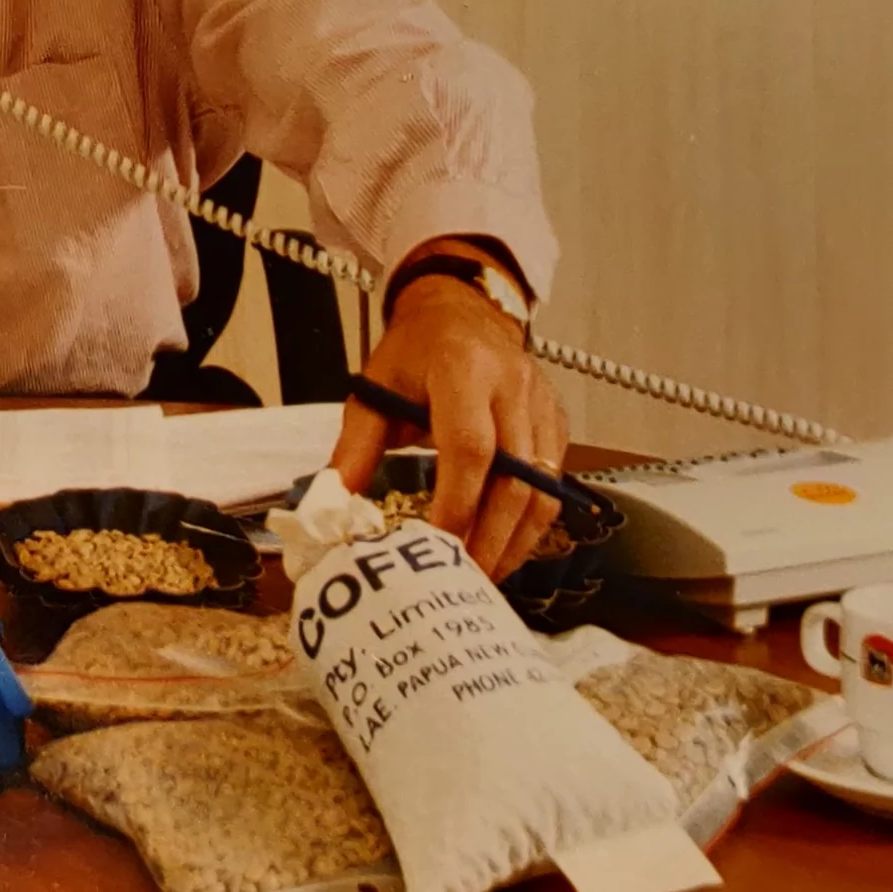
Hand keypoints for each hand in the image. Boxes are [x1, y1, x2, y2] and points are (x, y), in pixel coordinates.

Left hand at [330, 276, 568, 582]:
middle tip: (465, 580)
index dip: (457, 505)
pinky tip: (503, 546)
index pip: (470, 449)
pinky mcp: (557, 419)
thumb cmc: (414, 352)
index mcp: (463, 369)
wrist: (459, 310)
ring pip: (543, 488)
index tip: (436, 549)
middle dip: (491, 539)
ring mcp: (541, 402)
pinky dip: (530, 523)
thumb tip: (335, 509)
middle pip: (516, 478)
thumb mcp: (374, 389)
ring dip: (516, 541)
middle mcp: (511, 385)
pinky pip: (554, 482)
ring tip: (484, 576)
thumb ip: (354, 449)